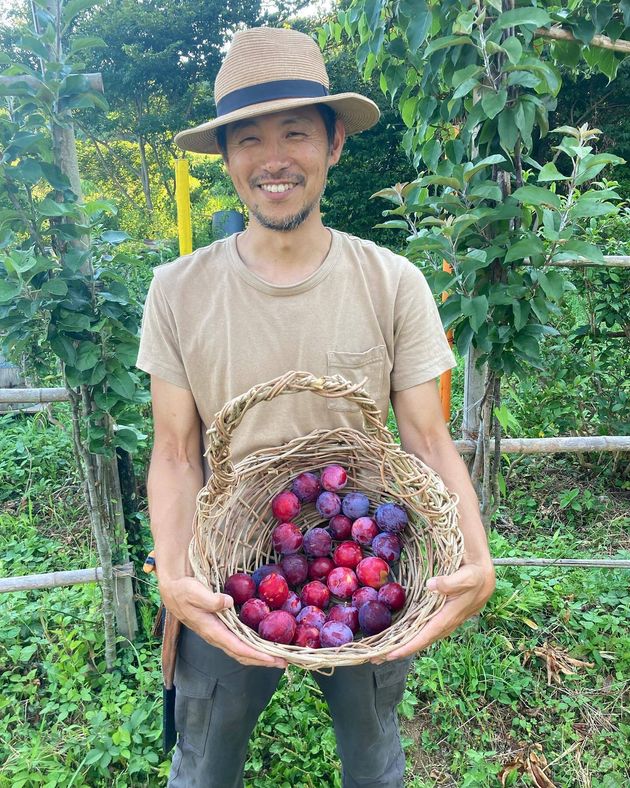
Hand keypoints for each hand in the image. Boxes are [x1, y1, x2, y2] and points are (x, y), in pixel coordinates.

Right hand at [159, 576, 286, 668]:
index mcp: (212, 630)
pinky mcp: (221, 629)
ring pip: (241, 651)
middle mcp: (217, 637)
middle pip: (242, 654)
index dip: (255, 654)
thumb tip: (227, 602)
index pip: (237, 647)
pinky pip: (239, 643)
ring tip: (279, 657)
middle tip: (284, 662)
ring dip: (260, 656)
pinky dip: (253, 647)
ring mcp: (219, 634)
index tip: (271, 658)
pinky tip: (264, 644)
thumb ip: (209, 598)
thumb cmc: (183, 591)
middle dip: (263, 660)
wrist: (173, 591)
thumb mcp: (193, 592)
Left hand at [374, 558, 495, 662]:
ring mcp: (445, 621)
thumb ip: (451, 582)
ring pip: (422, 637)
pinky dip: (412, 635)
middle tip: (377, 658)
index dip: (409, 646)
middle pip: (421, 641)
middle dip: (400, 650)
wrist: (485, 576)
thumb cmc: (475, 575)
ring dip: (404, 644)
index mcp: (450, 616)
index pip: (426, 635)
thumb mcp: (467, 576)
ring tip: (384, 651)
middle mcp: (446, 622)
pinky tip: (401, 636)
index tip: (391, 654)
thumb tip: (431, 585)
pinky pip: (425, 629)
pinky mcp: (443, 616)